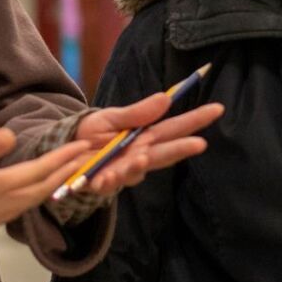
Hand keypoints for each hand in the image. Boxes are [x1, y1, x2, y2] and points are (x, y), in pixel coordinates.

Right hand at [0, 129, 89, 263]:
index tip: (86, 146)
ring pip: (28, 204)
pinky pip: (13, 213)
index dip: (63, 159)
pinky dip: (29, 200)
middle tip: (88, 158)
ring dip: (50, 187)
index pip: (37, 172)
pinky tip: (26, 196)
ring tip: (65, 173)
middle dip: (66, 172)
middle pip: (40, 191)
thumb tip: (11, 135)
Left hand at [74, 95, 222, 197]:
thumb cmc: (91, 132)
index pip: (175, 127)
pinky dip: (109, 179)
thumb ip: (137, 112)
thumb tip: (165, 98)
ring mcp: (124, 171)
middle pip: (165, 152)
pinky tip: (106, 176)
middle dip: (182, 149)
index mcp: (145, 136)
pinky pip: (109, 182)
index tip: (217, 108)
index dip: (196, 119)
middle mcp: (140, 155)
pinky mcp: (105, 183)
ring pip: (138, 170)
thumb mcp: (112, 117)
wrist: (64, 150)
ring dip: (139, 165)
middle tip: (200, 144)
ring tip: (140, 158)